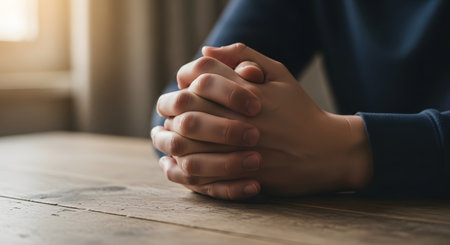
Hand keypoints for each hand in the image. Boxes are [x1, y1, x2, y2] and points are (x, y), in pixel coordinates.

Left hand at [153, 43, 372, 199]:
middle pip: (186, 106)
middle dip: (172, 106)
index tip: (186, 87)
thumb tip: (206, 51)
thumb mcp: (280, 74)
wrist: (326, 152)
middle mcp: (239, 119)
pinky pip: (198, 174)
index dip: (185, 78)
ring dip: (171, 138)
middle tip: (172, 112)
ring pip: (185, 143)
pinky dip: (181, 168)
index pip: (200, 75)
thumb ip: (244, 56)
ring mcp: (239, 150)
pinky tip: (179, 162)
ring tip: (171, 137)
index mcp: (248, 91)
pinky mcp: (240, 176)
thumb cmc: (300, 110)